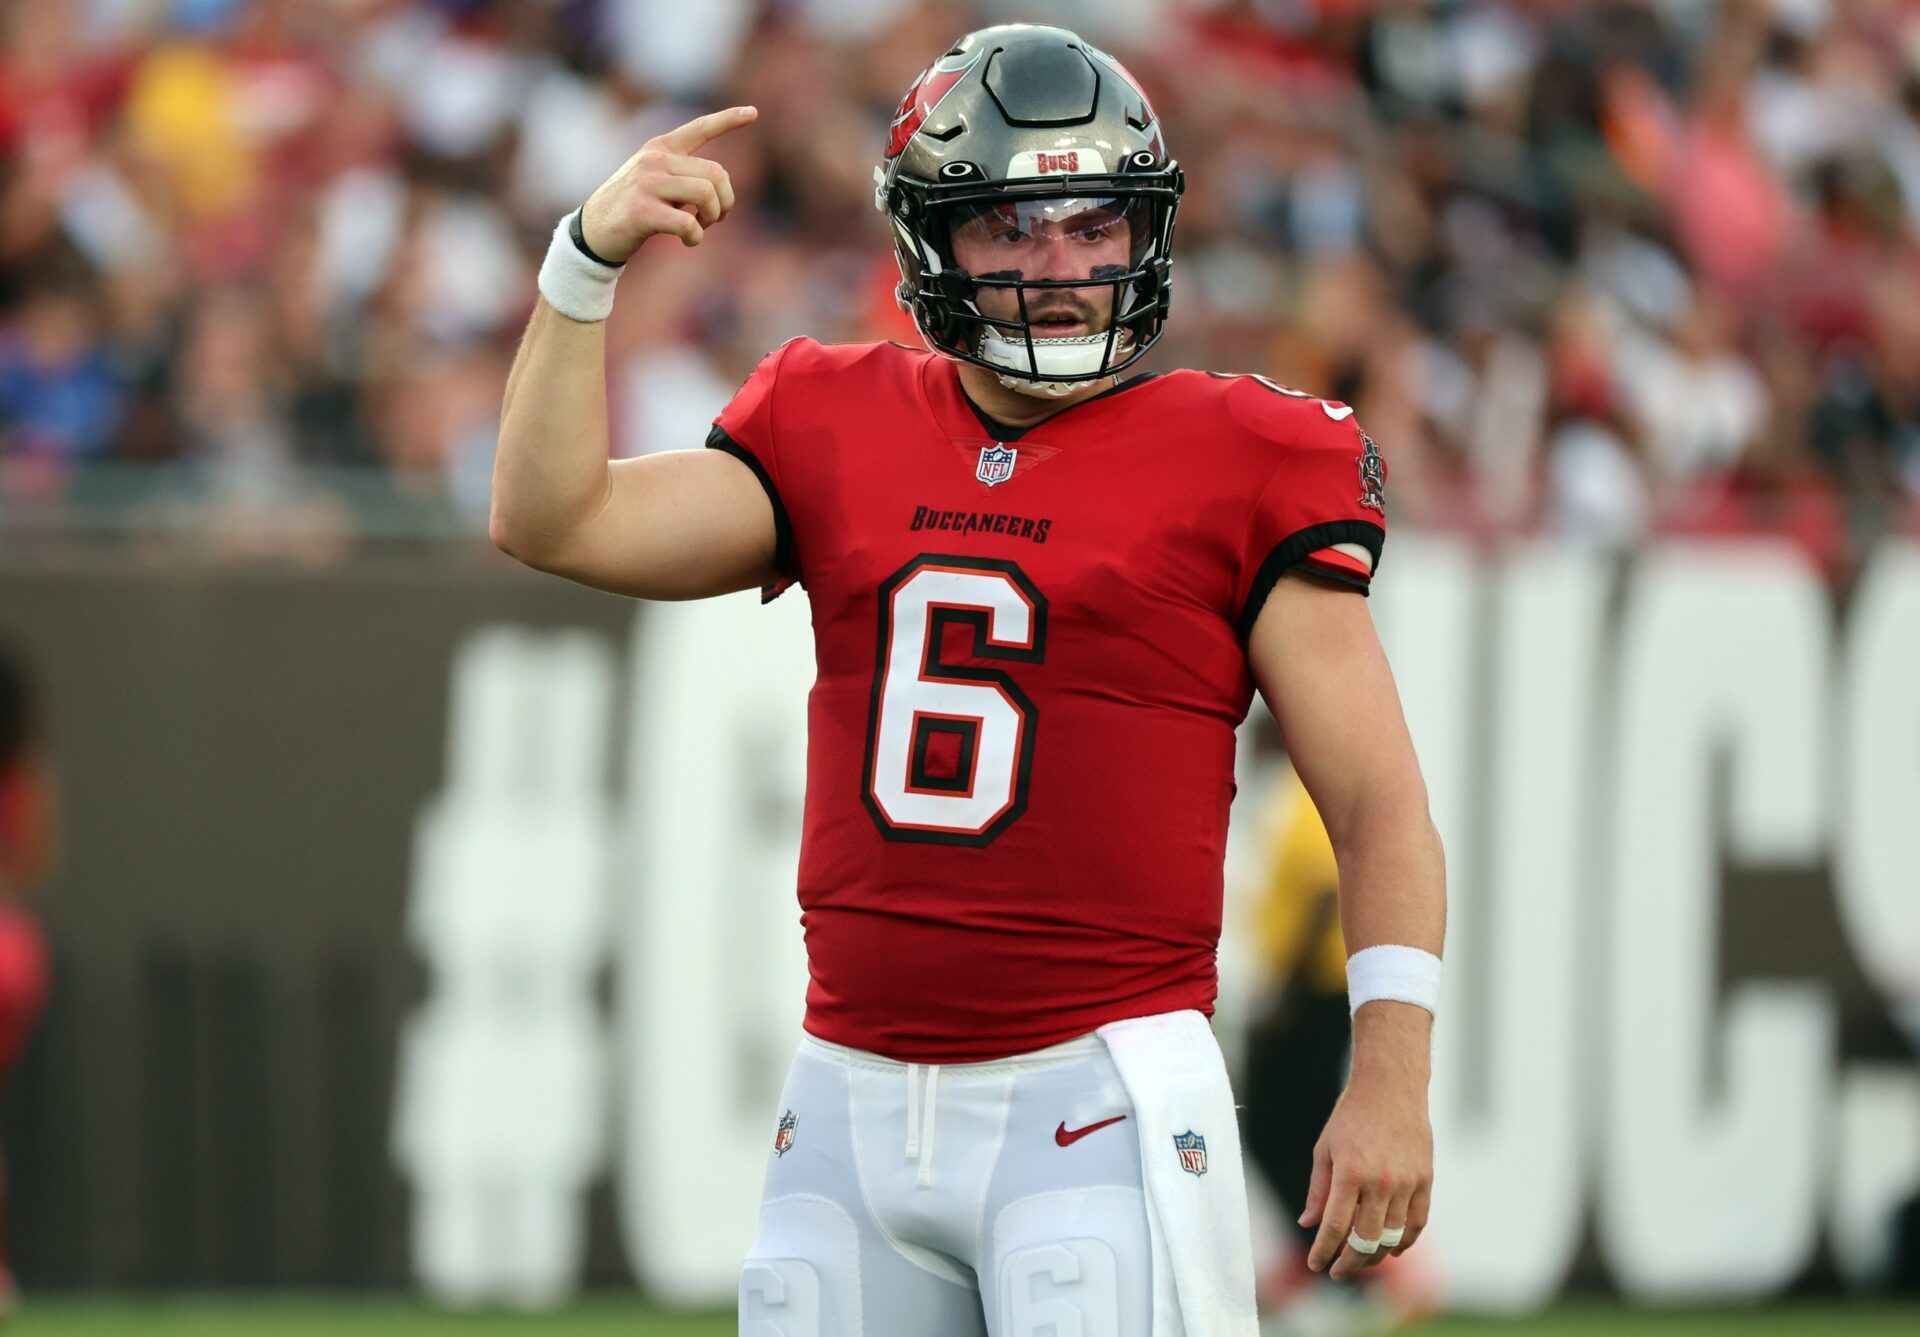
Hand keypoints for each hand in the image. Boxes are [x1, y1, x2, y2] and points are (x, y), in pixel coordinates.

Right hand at [579, 105, 756, 259]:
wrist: (592, 231)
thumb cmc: (632, 207)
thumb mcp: (654, 179)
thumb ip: (682, 175)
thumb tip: (719, 191)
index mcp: (660, 148)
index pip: (700, 128)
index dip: (728, 120)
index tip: (753, 112)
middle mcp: (655, 160)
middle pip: (716, 173)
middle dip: (725, 201)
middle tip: (714, 218)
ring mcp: (647, 184)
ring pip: (706, 195)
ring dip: (712, 218)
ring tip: (701, 228)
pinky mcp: (643, 211)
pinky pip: (688, 223)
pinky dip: (696, 237)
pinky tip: (688, 241)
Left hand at [1297, 1065, 1433, 1281]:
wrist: (1391, 1087)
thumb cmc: (1351, 1116)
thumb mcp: (1324, 1149)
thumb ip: (1318, 1190)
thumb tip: (1308, 1224)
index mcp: (1349, 1173)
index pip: (1335, 1227)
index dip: (1323, 1251)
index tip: (1315, 1264)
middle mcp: (1380, 1182)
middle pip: (1366, 1240)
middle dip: (1349, 1263)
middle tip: (1338, 1272)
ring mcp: (1407, 1182)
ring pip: (1393, 1236)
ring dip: (1376, 1256)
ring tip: (1361, 1261)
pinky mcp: (1426, 1179)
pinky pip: (1418, 1222)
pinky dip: (1406, 1241)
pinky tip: (1392, 1249)